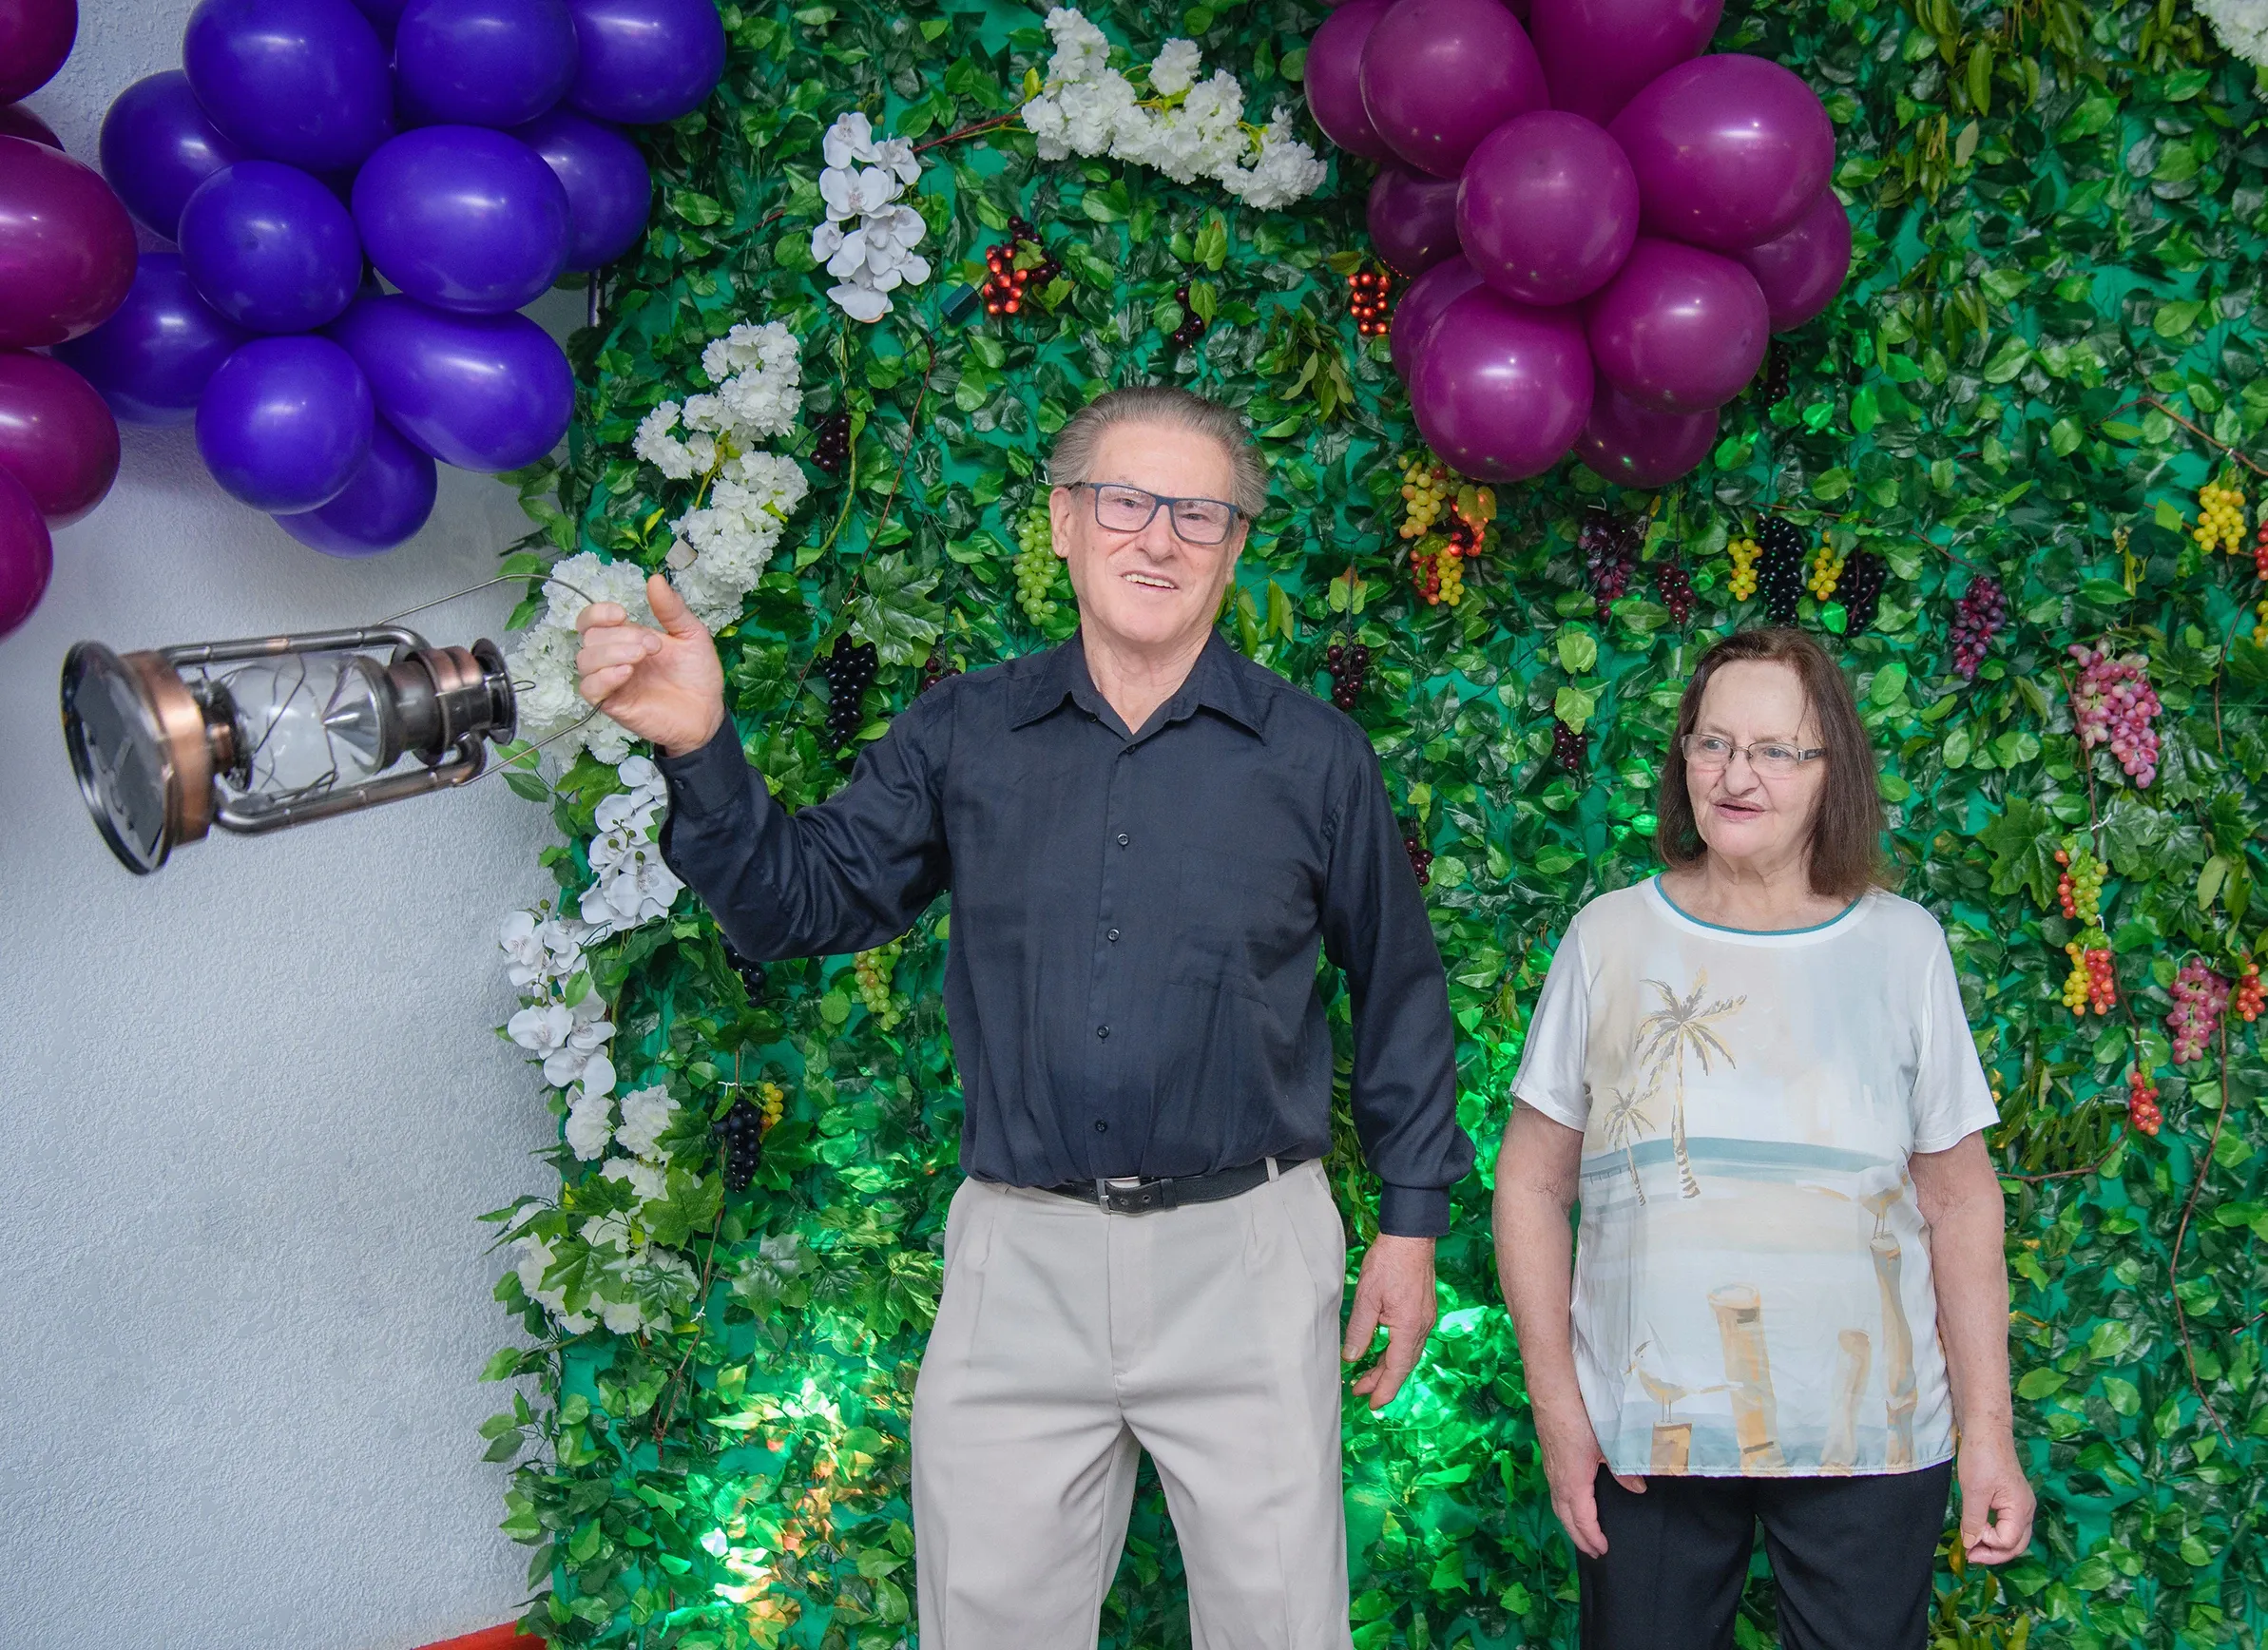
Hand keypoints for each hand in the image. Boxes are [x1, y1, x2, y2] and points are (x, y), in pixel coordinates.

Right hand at [574, 575, 726, 756]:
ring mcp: (612, 682)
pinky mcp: (613, 705)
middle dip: (620, 635)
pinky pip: (590, 690)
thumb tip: (655, 579)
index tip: (621, 614)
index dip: (597, 613)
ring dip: (611, 653)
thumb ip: (672, 609)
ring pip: (584, 661)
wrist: (708, 711)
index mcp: (626, 638)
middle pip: (590, 638)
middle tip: (653, 646)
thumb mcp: (691, 634)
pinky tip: (627, 672)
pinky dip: (604, 677)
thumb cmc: (698, 675)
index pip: (591, 621)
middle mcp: (614, 659)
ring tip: (642, 656)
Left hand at [1343, 1234, 1437, 1409]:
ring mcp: (1425, 1318)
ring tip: (1367, 1376)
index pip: (1396, 1369)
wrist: (1410, 1236)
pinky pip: (1411, 1340)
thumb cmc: (1388, 1261)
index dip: (1384, 1389)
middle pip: (1403, 1364)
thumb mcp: (1366, 1297)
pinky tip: (1383, 1352)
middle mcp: (1422, 1326)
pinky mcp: (1423, 1310)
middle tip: (1360, 1391)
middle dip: (1382, 1381)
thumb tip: (1351, 1357)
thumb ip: (1360, 1330)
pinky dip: (1396, 1352)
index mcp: (1408, 1327)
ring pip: (1407, 1353)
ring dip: (1388, 1367)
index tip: (1372, 1403)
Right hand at [1535, 1397, 1643, 1559]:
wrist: (1552, 1392)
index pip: (1582, 1520)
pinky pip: (1556, 1494)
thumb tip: (1638, 1488)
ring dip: (1570, 1524)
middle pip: (1565, 1518)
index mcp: (1573, 1484)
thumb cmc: (1580, 1419)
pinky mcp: (1549, 1459)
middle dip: (1579, 1538)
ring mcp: (1550, 1470)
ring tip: (1582, 1534)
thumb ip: (1623, 1470)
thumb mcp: (1607, 1445)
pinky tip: (1572, 1503)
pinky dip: (1564, 1508)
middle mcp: (1558, 1482)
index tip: (1603, 1550)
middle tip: (1593, 1552)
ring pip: (1558, 1506)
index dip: (1592, 1538)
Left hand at [1956, 1432, 2034, 1564]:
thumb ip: (1974, 1522)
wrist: (1986, 1431)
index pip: (2008, 1542)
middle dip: (1993, 1554)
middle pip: (2016, 1545)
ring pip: (2012, 1537)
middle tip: (1970, 1556)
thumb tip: (1971, 1545)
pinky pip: (2007, 1524)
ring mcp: (2020, 1504)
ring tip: (1972, 1545)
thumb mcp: (1974, 1492)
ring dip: (1994, 1545)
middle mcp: (2026, 1510)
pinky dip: (1994, 1532)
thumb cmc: (1981, 1458)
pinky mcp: (2012, 1499)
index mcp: (2021, 1509)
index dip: (1987, 1543)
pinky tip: (1979, 1530)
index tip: (1969, 1533)